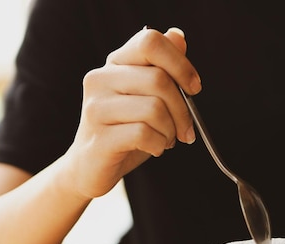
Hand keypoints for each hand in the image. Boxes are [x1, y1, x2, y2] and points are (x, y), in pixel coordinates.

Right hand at [65, 27, 200, 198]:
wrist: (90, 167)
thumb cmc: (125, 130)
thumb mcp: (148, 97)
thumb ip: (162, 68)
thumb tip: (178, 36)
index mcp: (115, 64)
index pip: (150, 42)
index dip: (180, 63)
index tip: (194, 88)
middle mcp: (101, 79)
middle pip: (159, 80)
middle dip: (183, 110)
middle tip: (185, 130)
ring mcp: (96, 108)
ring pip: (154, 108)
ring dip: (171, 130)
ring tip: (166, 139)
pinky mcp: (99, 137)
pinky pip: (144, 133)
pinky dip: (159, 144)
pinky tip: (155, 148)